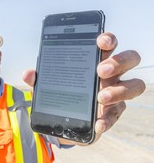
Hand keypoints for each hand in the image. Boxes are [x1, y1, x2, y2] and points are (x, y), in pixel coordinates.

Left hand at [22, 32, 145, 142]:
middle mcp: (110, 74)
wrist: (63, 119)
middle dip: (118, 61)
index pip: (108, 44)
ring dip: (119, 90)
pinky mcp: (113, 113)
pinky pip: (118, 114)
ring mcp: (115, 93)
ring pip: (134, 85)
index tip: (100, 41)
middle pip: (129, 59)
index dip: (108, 38)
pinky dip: (108, 119)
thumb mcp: (48, 85)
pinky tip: (97, 124)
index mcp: (94, 61)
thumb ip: (39, 78)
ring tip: (100, 97)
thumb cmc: (61, 93)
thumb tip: (28, 74)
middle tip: (99, 70)